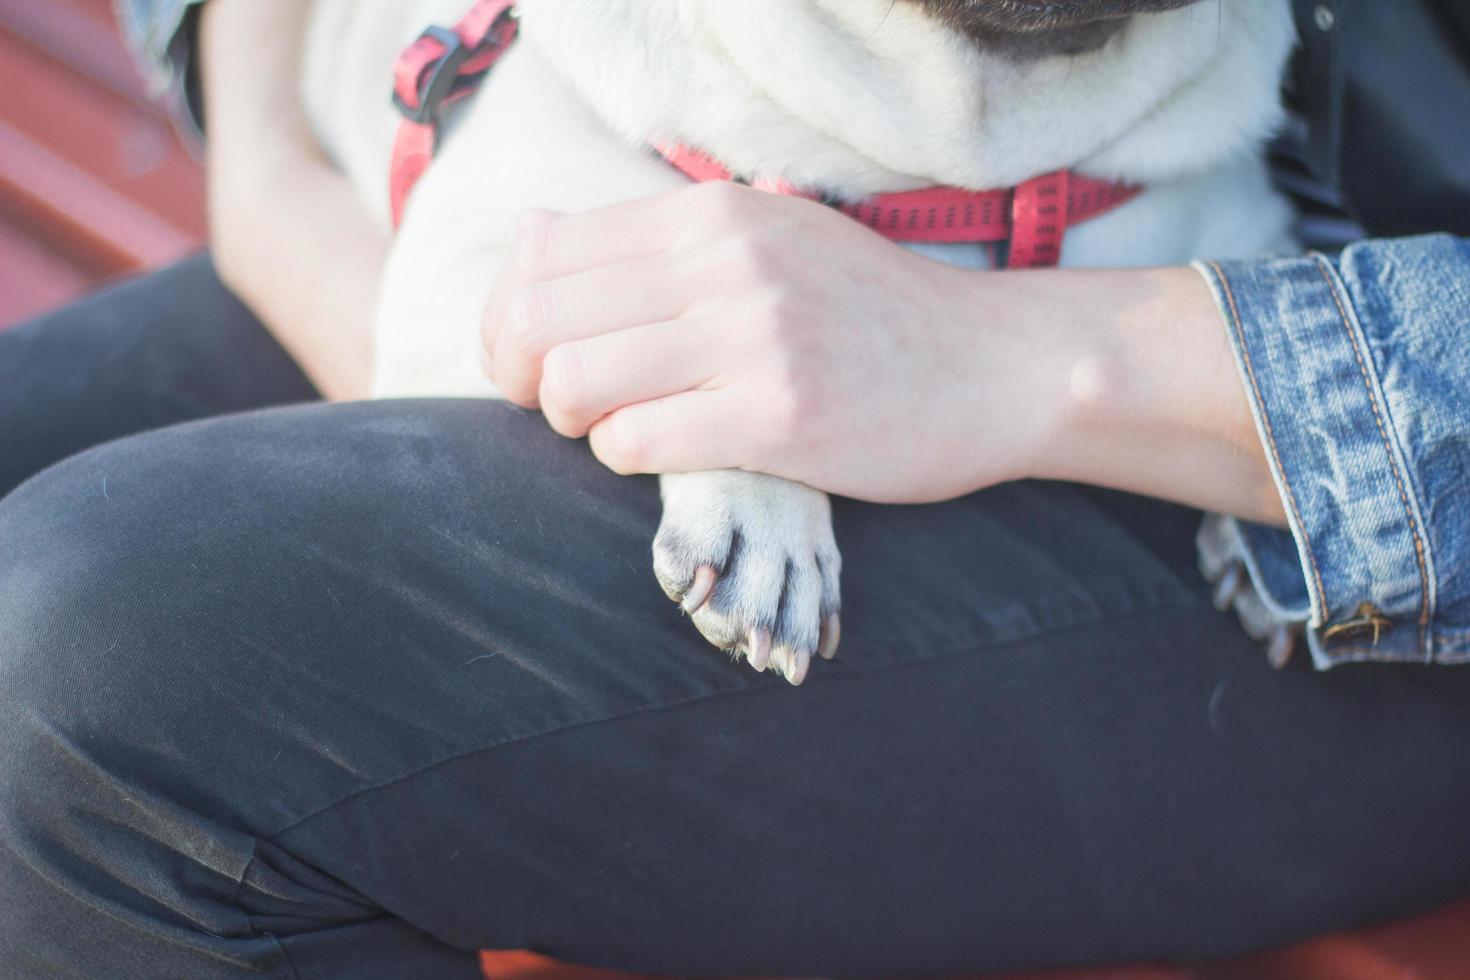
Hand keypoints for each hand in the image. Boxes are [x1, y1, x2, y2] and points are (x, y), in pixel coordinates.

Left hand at [482, 180, 1283, 521]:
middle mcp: (727, 263)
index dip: (508, 318)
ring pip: (576, 383)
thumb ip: (653, 241)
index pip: (545, 256)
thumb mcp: (768, 239)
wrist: (993, 366)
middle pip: (542, 318)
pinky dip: (625, 457)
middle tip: (555, 406)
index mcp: (713, 214)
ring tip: (612, 429)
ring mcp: (755, 337)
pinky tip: (663, 452)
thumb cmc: (870, 312)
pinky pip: (638, 442)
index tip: (530, 359)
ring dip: (574, 421)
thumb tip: (529, 235)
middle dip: (522, 375)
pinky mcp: (781, 417)